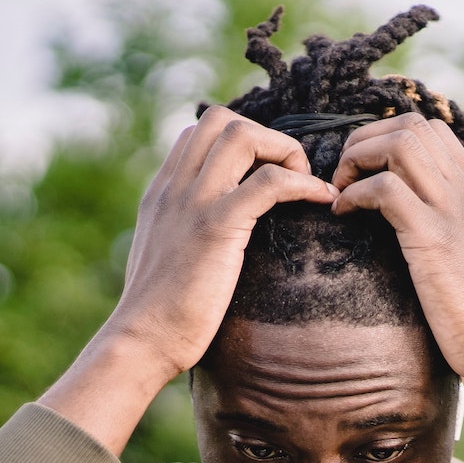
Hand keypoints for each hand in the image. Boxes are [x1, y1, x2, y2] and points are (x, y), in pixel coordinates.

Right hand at [39, 108, 334, 454]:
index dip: (241, 142)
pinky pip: (269, 182)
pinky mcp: (216, 226)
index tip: (267, 176)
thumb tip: (209, 237)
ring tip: (304, 186)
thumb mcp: (165, 258)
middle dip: (265, 137)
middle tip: (288, 178)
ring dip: (284, 152)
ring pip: (243, 135)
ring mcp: (193, 202)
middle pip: (222, 120)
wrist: (142, 341)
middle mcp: (174, 187)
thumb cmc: (158, 315)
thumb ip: (181, 233)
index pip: (198, 132)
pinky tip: (321, 202)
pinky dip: (304, 184)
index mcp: (162, 192)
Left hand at [331, 112, 463, 425]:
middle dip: (364, 141)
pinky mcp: (433, 238)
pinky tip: (343, 214)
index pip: (430, 129)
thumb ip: (453, 226)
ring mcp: (451, 210)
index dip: (385, 137)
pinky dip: (354, 194)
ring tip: (342, 191)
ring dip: (358, 160)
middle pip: (410, 126)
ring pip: (399, 145)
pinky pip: (385, 189)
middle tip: (344, 177)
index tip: (363, 170)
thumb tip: (420, 222)